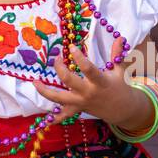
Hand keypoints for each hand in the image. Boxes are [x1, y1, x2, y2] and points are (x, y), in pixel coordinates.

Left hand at [32, 45, 147, 129]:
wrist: (123, 109)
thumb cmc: (120, 87)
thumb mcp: (120, 70)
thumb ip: (117, 54)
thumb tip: (119, 38)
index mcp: (100, 82)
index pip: (88, 69)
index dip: (79, 58)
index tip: (72, 47)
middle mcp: (88, 93)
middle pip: (69, 81)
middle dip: (60, 69)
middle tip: (56, 58)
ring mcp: (81, 102)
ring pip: (59, 98)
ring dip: (45, 91)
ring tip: (35, 82)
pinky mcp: (77, 109)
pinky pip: (63, 115)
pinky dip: (54, 118)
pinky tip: (44, 118)